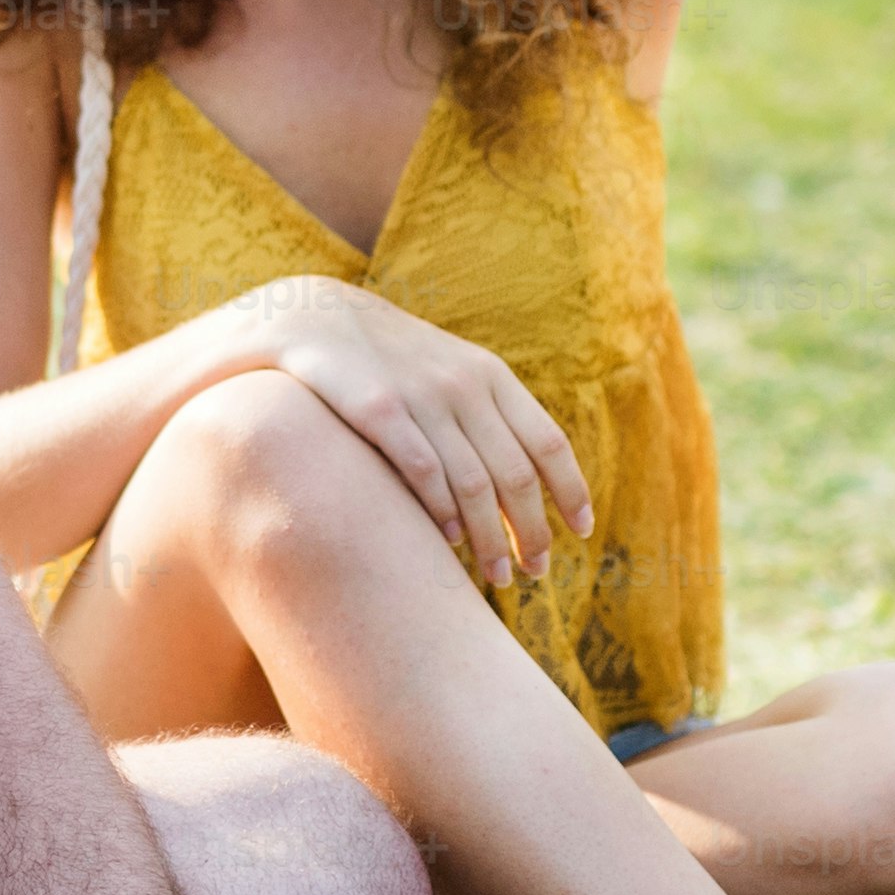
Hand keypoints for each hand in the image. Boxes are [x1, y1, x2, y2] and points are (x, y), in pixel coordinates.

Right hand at [226, 280, 591, 586]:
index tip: (581, 532)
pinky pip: (423, 473)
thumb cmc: (389, 360)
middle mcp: (464, 385)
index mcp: (490, 376)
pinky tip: (452, 541)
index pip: (548, 442)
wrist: (313, 318)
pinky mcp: (378, 410)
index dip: (571, 490)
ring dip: (492, 538)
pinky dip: (443, 513)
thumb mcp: (448, 370)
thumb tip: (530, 480)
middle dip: (532, 531)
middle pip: (516, 474)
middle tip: (537, 571)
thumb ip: (488, 414)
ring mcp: (422, 397)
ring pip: (475, 484)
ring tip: (498, 575)